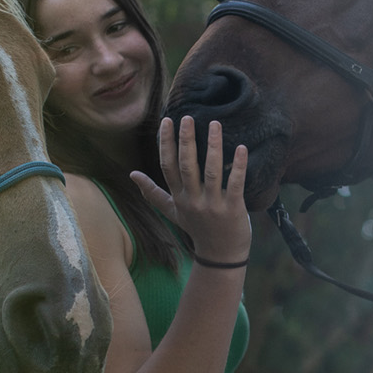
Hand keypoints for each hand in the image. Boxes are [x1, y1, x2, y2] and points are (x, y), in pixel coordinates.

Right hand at [130, 116, 250, 261]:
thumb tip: (132, 175)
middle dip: (186, 141)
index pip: (168, 166)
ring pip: (211, 172)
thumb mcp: (172, 211)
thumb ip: (153, 193)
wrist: (220, 255)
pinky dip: (238, 166)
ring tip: (215, 124)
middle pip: (186, 166)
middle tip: (188, 118)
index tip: (167, 121)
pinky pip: (234, 184)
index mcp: (178, 197)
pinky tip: (241, 148)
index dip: (166, 143)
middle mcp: (192, 200)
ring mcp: (212, 205)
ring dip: (213, 146)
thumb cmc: (197, 229)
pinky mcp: (232, 209)